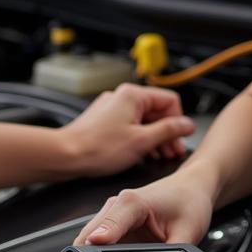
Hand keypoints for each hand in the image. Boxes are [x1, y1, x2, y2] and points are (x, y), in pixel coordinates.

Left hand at [57, 83, 193, 177]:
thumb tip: (187, 125)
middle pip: (157, 111)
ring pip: (144, 119)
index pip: (170, 101)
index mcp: (133, 95)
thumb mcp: (142, 142)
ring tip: (160, 156)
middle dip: (167, 133)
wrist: (65, 156)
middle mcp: (122, 97)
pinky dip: (139, 138)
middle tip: (172, 152)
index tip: (179, 139)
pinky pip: (130, 125)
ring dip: (154, 137)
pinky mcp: (104, 120)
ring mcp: (112, 108)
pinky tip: (142, 154)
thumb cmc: (97, 148)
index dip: (178, 122)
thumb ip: (169, 131)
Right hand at [75, 168, 214, 245]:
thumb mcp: (187, 233)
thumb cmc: (189, 202)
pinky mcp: (113, 224)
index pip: (107, 227)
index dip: (99, 244)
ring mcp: (112, 214)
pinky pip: (96, 243)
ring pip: (88, 242)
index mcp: (132, 202)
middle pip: (88, 238)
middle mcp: (117, 205)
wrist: (192, 187)